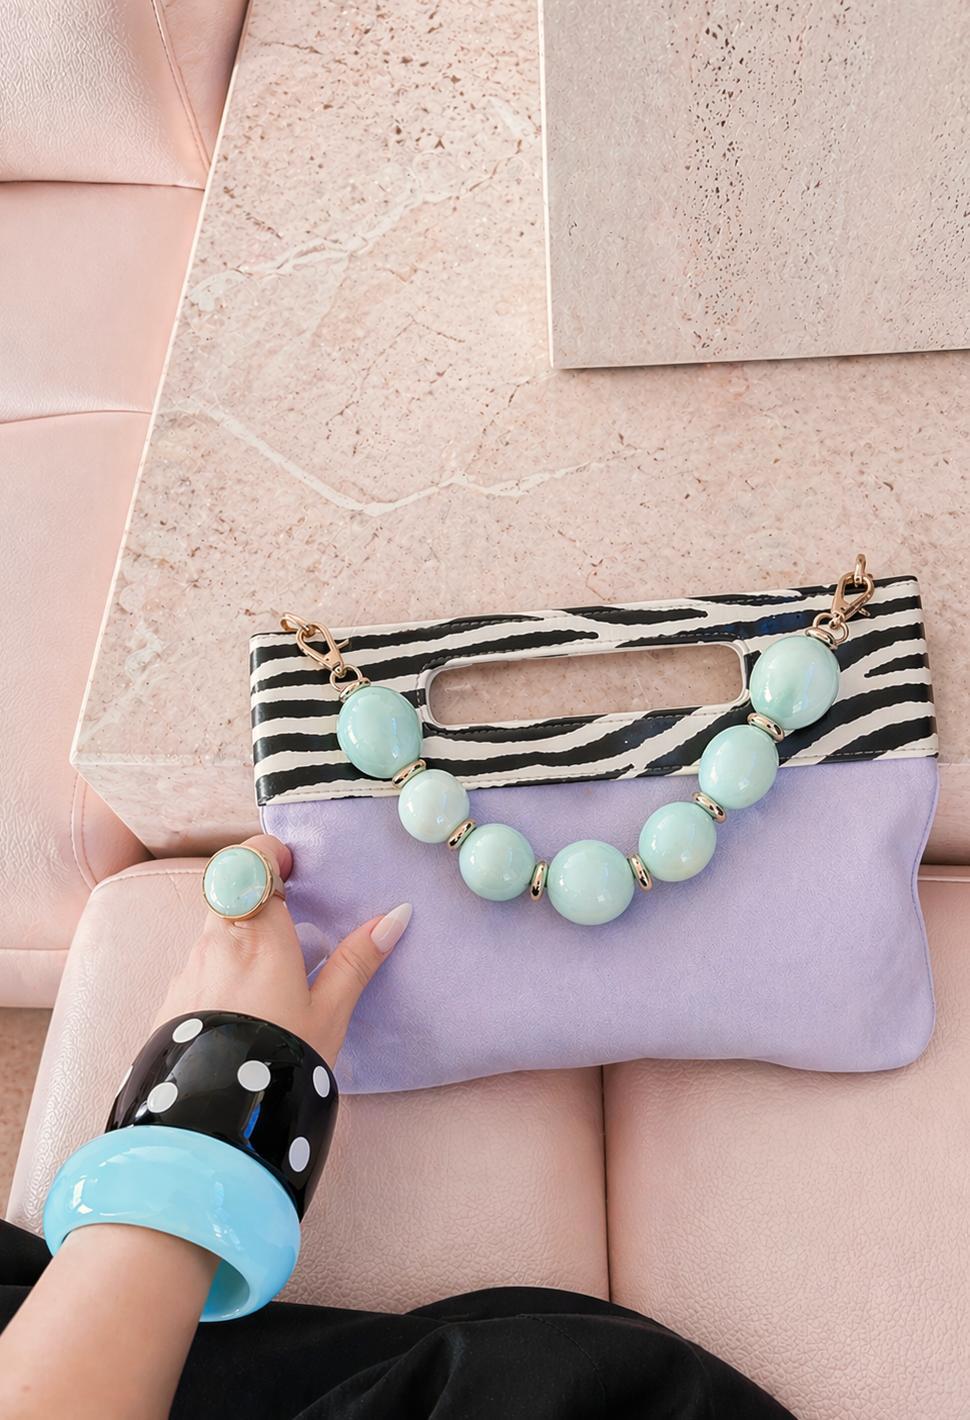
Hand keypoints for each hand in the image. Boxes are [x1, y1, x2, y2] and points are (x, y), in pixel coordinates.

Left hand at [152, 833, 411, 1061]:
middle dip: (259, 896)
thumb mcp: (330, 1012)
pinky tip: (244, 1009)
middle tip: (292, 921)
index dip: (269, 854)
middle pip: (231, 890)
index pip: (252, 861)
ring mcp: (189, 969)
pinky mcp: (173, 997)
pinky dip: (222, 971)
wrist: (213, 1118)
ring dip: (241, 937)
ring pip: (215, 931)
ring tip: (274, 978)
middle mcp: (216, 940)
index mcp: (258, 933)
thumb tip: (396, 915)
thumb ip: (358, 960)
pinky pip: (200, 966)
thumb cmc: (278, 1057)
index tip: (292, 868)